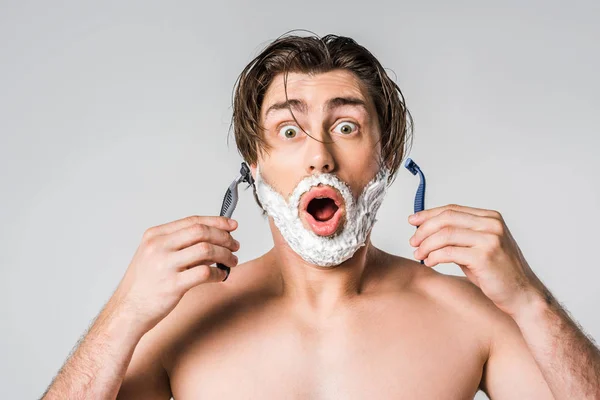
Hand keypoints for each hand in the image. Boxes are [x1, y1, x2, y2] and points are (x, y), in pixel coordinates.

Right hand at [111, 215, 239, 333]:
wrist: (127, 310)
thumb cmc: (144, 284)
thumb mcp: (154, 255)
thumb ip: (180, 245)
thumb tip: (214, 239)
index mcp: (155, 235)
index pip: (192, 221)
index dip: (216, 221)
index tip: (232, 225)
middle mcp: (159, 246)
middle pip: (201, 231)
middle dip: (224, 237)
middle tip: (235, 245)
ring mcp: (165, 265)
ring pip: (206, 250)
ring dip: (225, 255)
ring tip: (232, 261)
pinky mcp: (173, 285)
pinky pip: (205, 272)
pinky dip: (219, 273)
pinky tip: (221, 276)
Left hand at [408, 204, 545, 315]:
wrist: (522, 295)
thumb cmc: (497, 272)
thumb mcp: (478, 246)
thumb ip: (458, 235)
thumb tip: (425, 228)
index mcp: (490, 218)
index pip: (452, 209)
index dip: (428, 214)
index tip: (412, 221)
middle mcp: (491, 224)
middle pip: (446, 218)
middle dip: (424, 229)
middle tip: (413, 242)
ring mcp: (490, 239)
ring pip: (445, 234)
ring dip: (426, 245)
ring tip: (419, 254)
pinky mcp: (484, 257)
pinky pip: (448, 252)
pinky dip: (434, 256)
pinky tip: (429, 262)